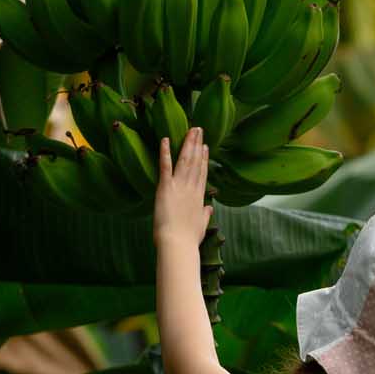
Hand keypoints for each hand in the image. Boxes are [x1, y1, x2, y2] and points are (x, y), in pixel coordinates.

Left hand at [154, 128, 211, 249]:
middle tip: (198, 130)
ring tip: (191, 130)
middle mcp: (191, 188)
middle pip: (196, 162)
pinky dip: (165, 152)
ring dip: (188, 144)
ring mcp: (179, 186)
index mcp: (199, 197)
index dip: (204, 159)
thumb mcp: (201, 226)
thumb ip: (205, 215)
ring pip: (185, 160)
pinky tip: (165, 139)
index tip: (206, 147)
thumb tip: (209, 209)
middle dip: (197, 145)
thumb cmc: (188, 239)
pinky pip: (165, 166)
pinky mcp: (165, 188)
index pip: (203, 173)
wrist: (178, 244)